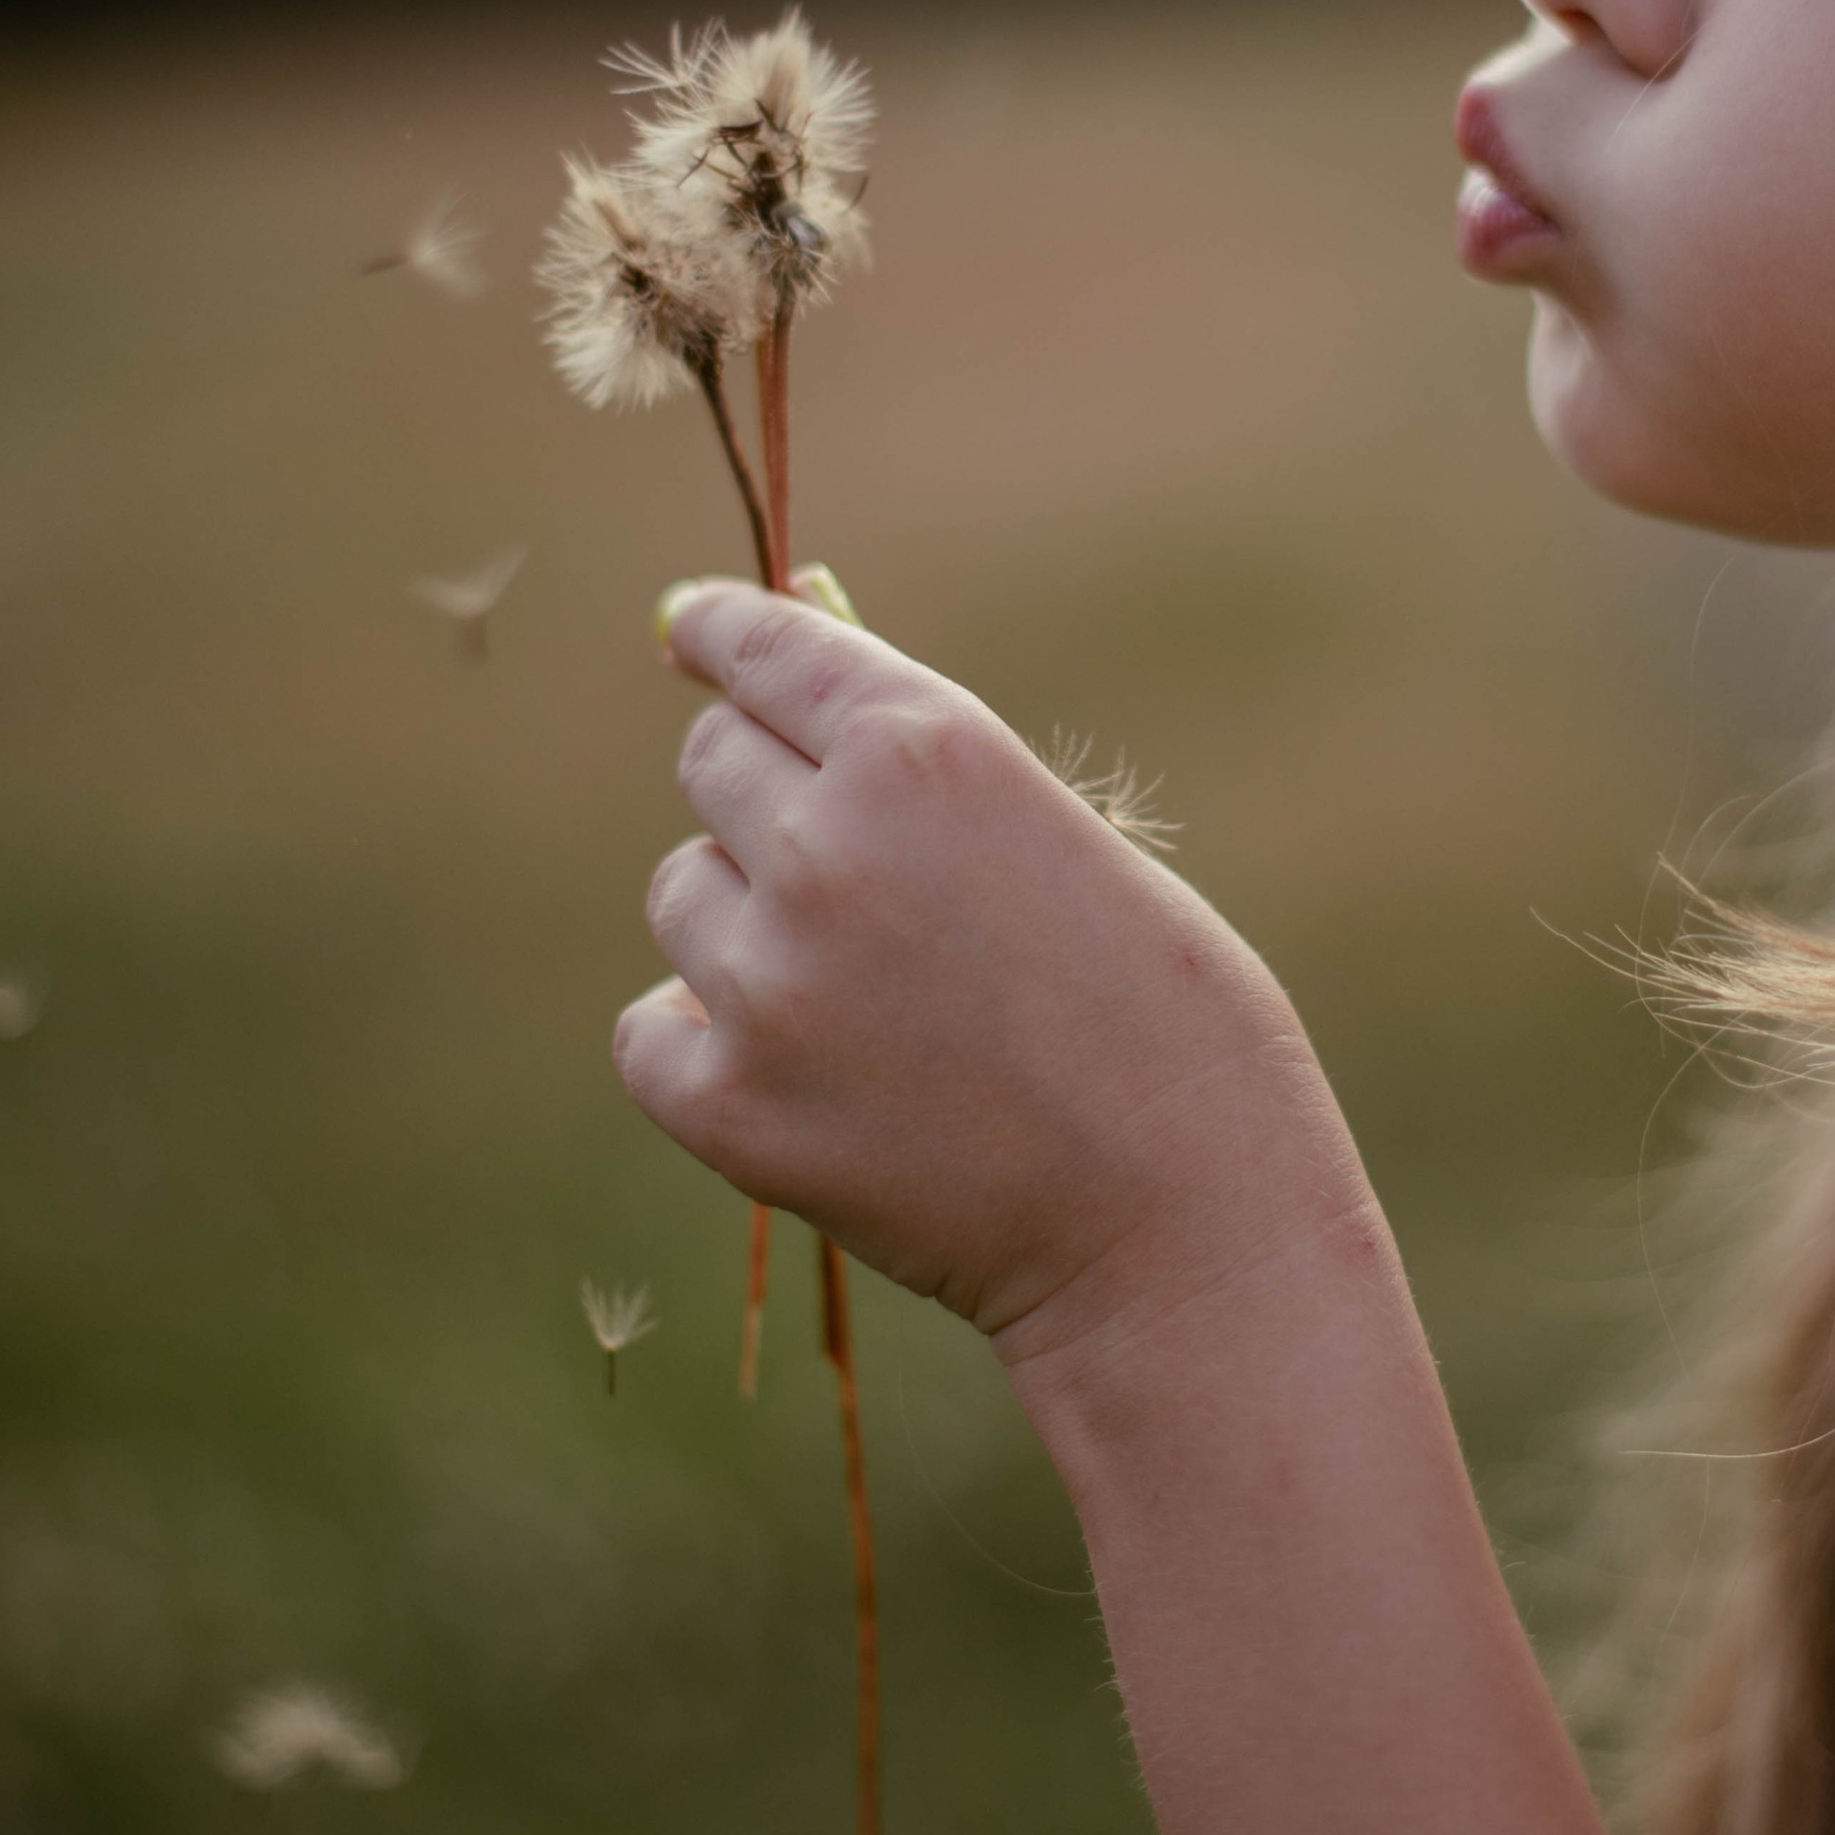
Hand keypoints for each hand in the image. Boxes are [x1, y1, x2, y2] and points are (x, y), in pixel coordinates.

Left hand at [615, 580, 1370, 1365]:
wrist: (1182, 1215)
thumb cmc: (1158, 1009)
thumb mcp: (1056, 830)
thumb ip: (914, 747)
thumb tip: (788, 619)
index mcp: (924, 748)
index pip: (762, 647)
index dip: (720, 634)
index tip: (691, 634)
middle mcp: (827, 843)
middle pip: (709, 760)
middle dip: (765, 793)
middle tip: (850, 868)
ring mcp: (767, 978)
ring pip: (682, 894)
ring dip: (746, 922)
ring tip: (871, 997)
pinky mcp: (729, 1104)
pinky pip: (652, 1032)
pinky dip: (708, 1045)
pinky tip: (812, 1073)